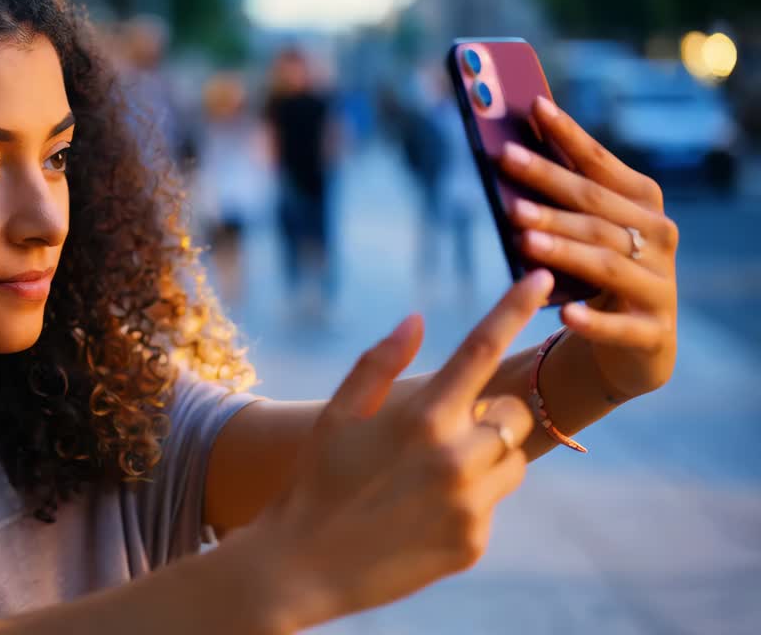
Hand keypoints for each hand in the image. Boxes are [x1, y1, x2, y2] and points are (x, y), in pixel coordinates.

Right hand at [242, 271, 553, 630]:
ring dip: (487, 455)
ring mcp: (469, 504)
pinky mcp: (474, 542)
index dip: (515, 307)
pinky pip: (493, 503)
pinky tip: (421, 512)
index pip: (481, 348)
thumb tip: (417, 317)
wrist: (300, 567)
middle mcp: (455, 457)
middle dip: (490, 413)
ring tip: (431, 473)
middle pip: (514, 413)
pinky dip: (470, 499)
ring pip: (512, 458)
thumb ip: (378, 362)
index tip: (544, 277)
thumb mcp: (336, 415)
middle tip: (443, 430)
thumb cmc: (314, 480)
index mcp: (421, 417)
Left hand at [500, 97, 677, 399]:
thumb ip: (558, 198)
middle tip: (506, 164)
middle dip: (549, 185)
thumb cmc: (595, 273)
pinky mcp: (652, 331)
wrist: (636, 343)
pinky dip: (592, 320)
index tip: (532, 107)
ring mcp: (659, 285)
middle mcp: (658, 237)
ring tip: (521, 236)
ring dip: (563, 247)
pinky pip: (618, 326)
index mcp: (642, 202)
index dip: (567, 135)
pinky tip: (564, 314)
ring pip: (604, 262)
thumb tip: (509, 153)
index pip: (599, 164)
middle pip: (595, 209)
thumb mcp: (583, 232)